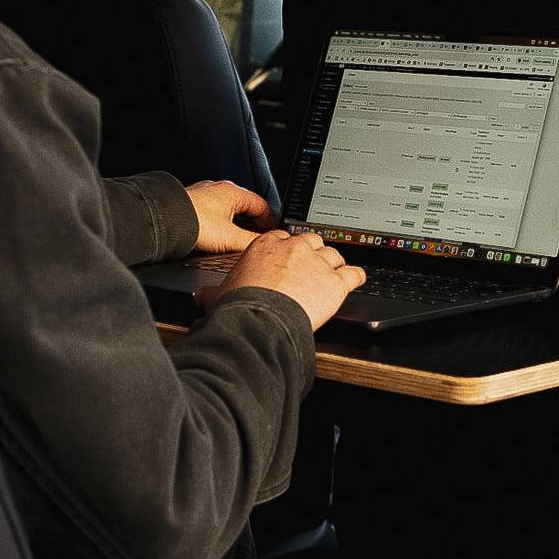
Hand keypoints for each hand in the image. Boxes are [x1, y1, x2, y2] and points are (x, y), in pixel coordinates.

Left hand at [185, 179, 278, 253]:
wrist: (163, 222)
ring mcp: (205, 196)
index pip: (262, 205)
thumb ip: (251, 242)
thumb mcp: (230, 238)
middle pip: (246, 208)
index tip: (272, 235)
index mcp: (233, 192)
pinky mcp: (193, 205)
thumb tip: (263, 246)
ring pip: (229, 211)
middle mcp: (219, 190)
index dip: (270, 222)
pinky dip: (221, 226)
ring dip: (236, 226)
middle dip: (253, 226)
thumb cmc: (193, 223)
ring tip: (237, 243)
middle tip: (256, 242)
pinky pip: (215, 215)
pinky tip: (217, 239)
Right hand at [195, 229, 366, 330]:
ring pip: (333, 254)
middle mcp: (295, 248)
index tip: (288, 258)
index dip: (288, 250)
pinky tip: (357, 279)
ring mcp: (318, 263)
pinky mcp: (336, 282)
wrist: (261, 320)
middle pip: (312, 240)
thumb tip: (200, 296)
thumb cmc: (240, 306)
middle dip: (312, 252)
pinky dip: (357, 277)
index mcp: (267, 245)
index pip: (284, 238)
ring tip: (333, 272)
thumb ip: (212, 291)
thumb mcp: (218, 294)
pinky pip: (353, 274)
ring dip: (334, 264)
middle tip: (310, 266)